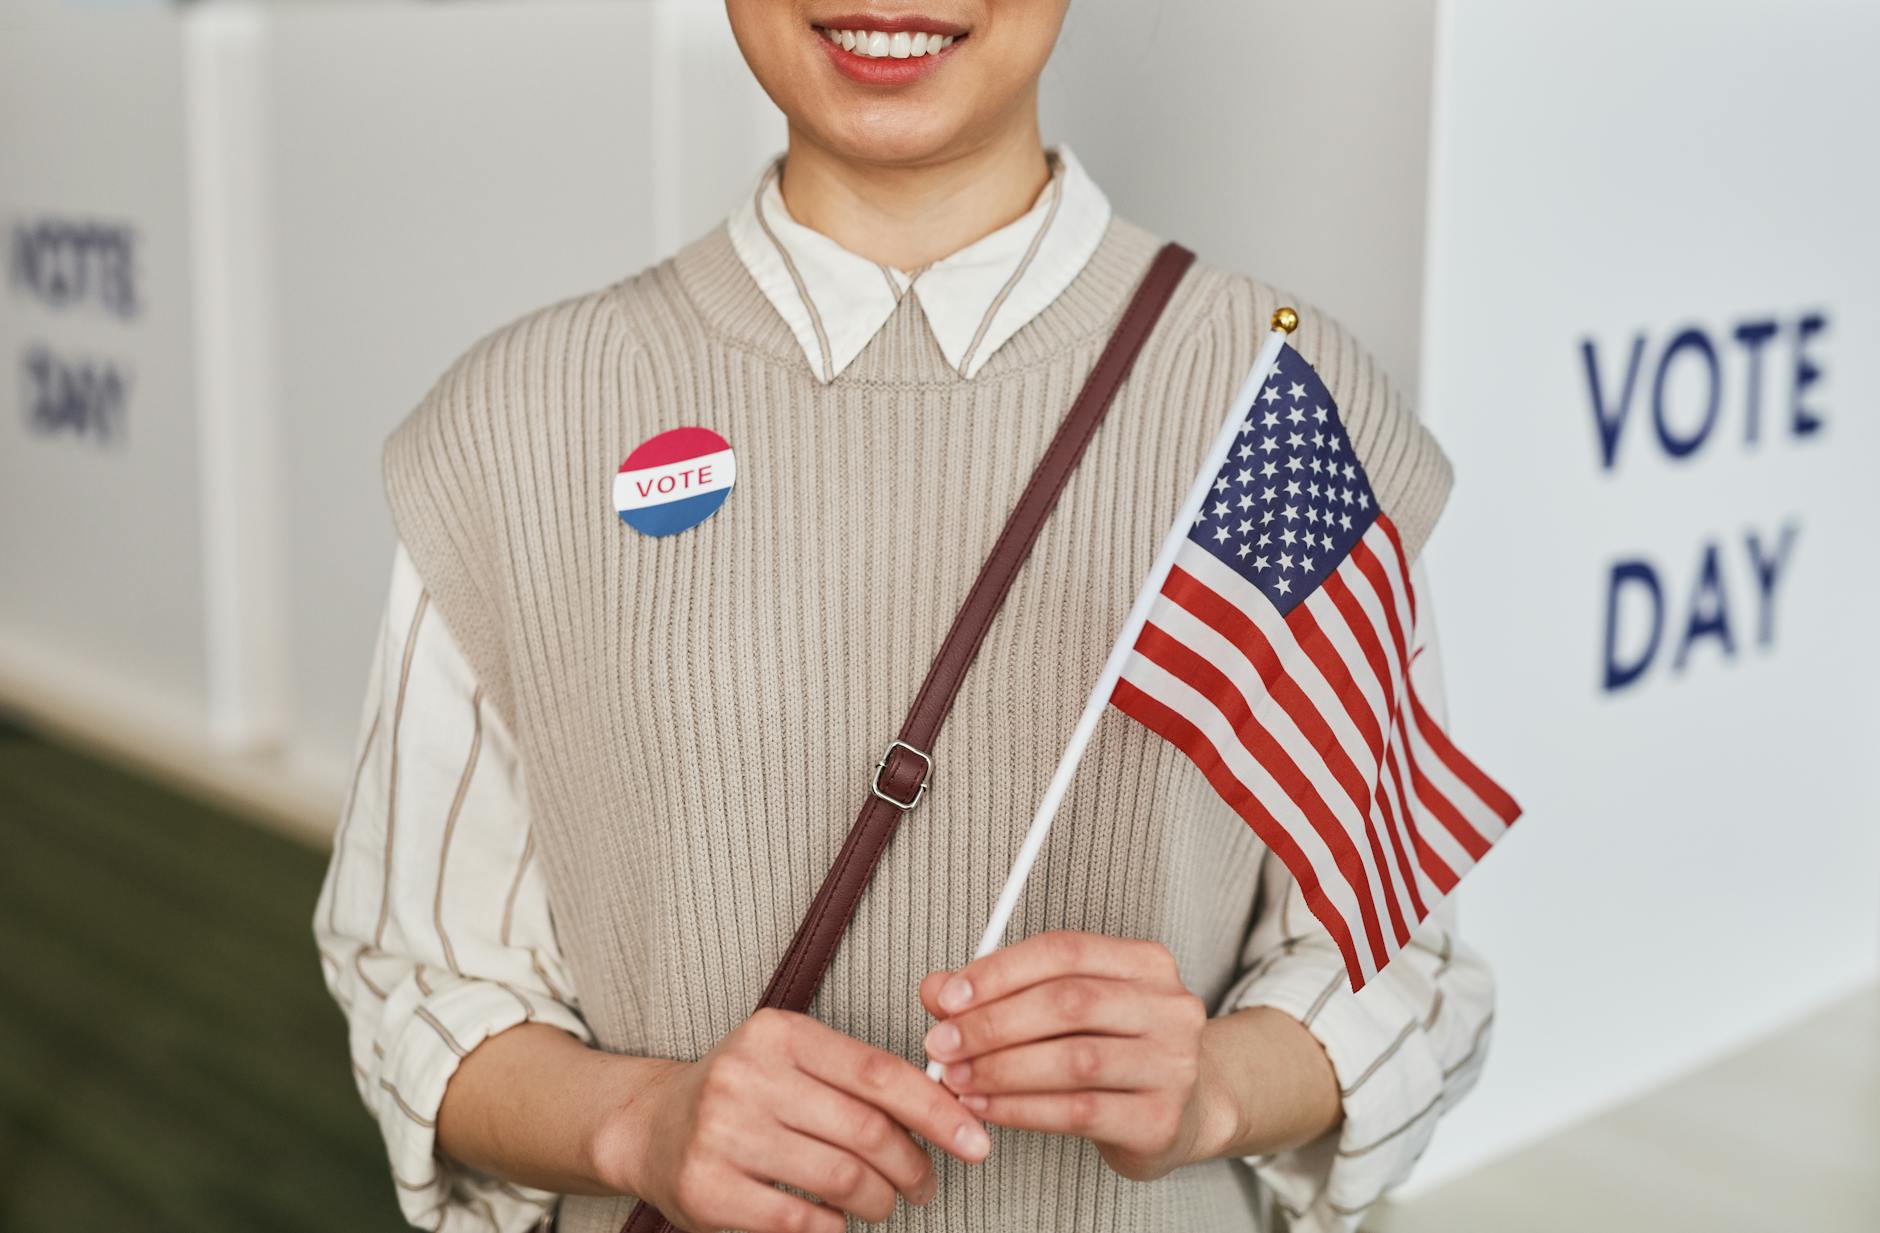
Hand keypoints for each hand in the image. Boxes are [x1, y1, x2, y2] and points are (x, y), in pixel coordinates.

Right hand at [618, 1008, 991, 1232]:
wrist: (649, 1126)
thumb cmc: (740, 1092)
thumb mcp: (791, 1059)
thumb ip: (855, 1076)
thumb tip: (943, 1107)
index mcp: (779, 1034)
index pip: (879, 1073)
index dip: (936, 1111)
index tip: (972, 1140)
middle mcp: (748, 1076)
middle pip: (866, 1131)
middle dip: (913, 1166)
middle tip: (924, 1183)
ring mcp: (723, 1133)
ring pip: (841, 1179)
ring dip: (880, 1201)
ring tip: (884, 1203)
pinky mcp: (708, 1189)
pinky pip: (800, 1221)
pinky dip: (835, 1227)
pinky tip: (837, 1219)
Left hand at [919, 931, 1214, 1181]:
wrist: (1188, 1110)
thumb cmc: (1116, 1050)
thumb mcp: (1067, 1010)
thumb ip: (1003, 993)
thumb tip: (937, 989)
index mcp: (1146, 963)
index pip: (1065, 951)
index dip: (1000, 971)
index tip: (949, 996)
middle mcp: (1169, 1007)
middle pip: (1069, 1003)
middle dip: (993, 1024)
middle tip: (942, 1043)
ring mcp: (1173, 1064)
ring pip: (1073, 1060)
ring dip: (1001, 1069)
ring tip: (955, 1078)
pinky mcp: (1161, 1120)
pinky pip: (1078, 1111)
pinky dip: (1021, 1109)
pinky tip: (985, 1107)